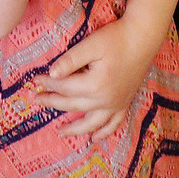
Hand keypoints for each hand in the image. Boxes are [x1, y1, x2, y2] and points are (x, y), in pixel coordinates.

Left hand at [29, 16, 156, 139]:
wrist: (142, 39)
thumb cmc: (115, 39)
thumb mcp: (90, 45)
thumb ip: (70, 60)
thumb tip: (52, 74)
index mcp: (95, 85)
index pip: (65, 87)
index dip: (48, 84)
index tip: (36, 79)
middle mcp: (105, 100)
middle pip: (73, 105)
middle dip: (53, 103)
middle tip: (37, 100)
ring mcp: (116, 105)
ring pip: (92, 123)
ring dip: (75, 128)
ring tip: (60, 132)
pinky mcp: (125, 104)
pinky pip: (113, 125)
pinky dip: (103, 133)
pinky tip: (94, 138)